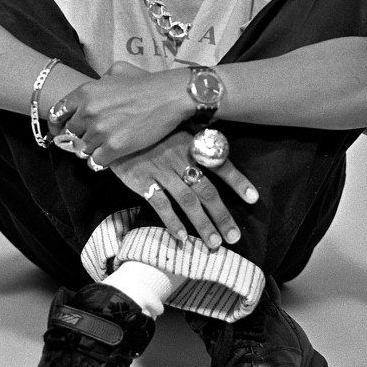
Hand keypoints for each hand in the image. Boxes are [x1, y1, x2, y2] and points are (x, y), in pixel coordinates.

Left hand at [46, 61, 190, 165]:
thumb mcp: (117, 71)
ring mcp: (100, 132)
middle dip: (78, 136)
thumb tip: (96, 87)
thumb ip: (99, 81)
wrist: (169, 96)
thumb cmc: (146, 82)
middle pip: (70, 134)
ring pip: (82, 150)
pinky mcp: (114, 148)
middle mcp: (88, 113)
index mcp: (85, 93)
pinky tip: (108, 155)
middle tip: (89, 138)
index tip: (60, 129)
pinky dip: (100, 161)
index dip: (57, 123)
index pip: (57, 113)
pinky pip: (95, 162)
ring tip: (102, 146)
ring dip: (90, 150)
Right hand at [110, 130, 258, 247]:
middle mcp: (179, 159)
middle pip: (206, 190)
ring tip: (215, 244)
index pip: (220, 163)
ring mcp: (160, 171)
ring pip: (187, 201)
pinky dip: (171, 221)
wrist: (114, 126)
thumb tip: (217, 134)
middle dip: (222, 215)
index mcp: (190, 144)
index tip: (253, 198)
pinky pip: (160, 204)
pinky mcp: (141, 181)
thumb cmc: (148, 125)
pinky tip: (181, 237)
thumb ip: (195, 131)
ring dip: (202, 224)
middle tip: (234, 236)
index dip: (237, 181)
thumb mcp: (174, 123)